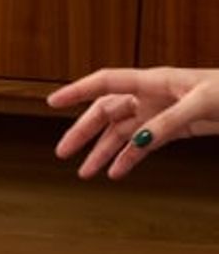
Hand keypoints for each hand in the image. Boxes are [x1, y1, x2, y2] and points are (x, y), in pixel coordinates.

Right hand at [48, 66, 218, 178]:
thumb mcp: (200, 105)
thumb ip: (167, 123)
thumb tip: (136, 142)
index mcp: (154, 81)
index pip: (106, 82)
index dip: (77, 91)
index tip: (52, 102)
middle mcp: (152, 95)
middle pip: (107, 112)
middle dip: (84, 132)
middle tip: (63, 152)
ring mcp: (162, 112)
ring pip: (123, 132)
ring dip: (104, 152)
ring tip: (86, 172)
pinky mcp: (176, 128)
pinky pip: (144, 145)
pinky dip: (130, 159)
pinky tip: (117, 172)